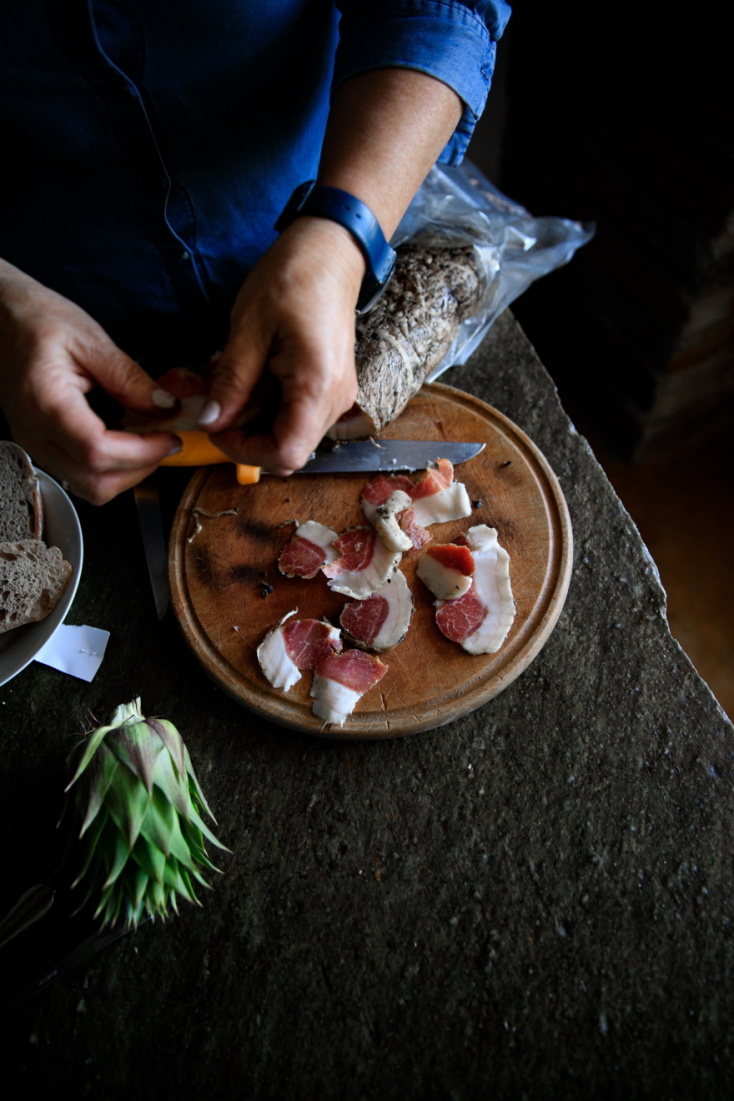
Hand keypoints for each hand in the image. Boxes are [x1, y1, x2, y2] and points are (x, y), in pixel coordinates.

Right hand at [0, 262, 180, 503]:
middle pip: (95, 483)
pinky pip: (80, 474)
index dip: (142, 453)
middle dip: (140, 468)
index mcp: (46, 403)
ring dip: (127, 473)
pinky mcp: (41, 445)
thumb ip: (130, 378)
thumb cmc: (37, 320)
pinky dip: (111, 467)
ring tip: (148, 440)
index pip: (97, 451)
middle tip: (165, 440)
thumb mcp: (90, 339)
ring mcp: (35, 444)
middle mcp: (35, 433)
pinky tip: (126, 440)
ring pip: (89, 487)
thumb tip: (166, 408)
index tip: (169, 437)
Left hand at [197, 217, 362, 474]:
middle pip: (290, 452)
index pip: (286, 453)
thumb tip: (210, 421)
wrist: (330, 251)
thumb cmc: (293, 279)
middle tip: (219, 407)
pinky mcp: (330, 389)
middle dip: (248, 439)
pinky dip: (270, 411)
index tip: (217, 426)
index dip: (245, 450)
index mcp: (317, 386)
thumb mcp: (249, 328)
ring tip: (234, 389)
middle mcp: (336, 401)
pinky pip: (298, 418)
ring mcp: (337, 397)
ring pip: (293, 437)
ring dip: (257, 425)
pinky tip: (253, 382)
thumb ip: (231, 382)